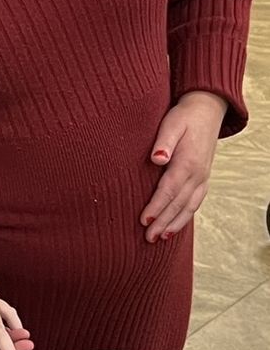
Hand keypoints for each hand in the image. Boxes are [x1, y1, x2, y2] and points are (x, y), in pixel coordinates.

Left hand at [141, 91, 226, 242]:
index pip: (169, 190)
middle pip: (178, 204)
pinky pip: (195, 203)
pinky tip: (175, 225)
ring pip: (189, 207)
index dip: (156, 206)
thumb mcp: (171, 124)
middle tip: (147, 238)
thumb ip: (163, 142)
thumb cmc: (183, 117)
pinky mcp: (203, 178)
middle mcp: (198, 174)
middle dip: (162, 222)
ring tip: (159, 237)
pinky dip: (185, 216)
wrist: (206, 111)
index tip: (143, 220)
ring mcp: (202, 178)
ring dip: (174, 224)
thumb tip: (157, 159)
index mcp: (187, 163)